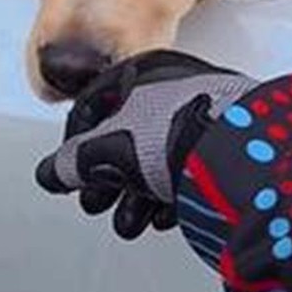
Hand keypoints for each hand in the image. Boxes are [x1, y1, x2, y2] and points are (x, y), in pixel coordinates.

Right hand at [36, 50, 256, 238]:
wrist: (241, 151)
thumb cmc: (176, 133)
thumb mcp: (106, 150)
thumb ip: (72, 164)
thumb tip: (50, 173)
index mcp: (140, 69)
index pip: (92, 106)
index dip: (73, 146)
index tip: (69, 173)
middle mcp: (174, 84)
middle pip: (126, 137)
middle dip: (107, 180)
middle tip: (96, 203)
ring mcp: (204, 111)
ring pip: (156, 157)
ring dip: (135, 195)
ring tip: (128, 222)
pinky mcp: (229, 140)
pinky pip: (188, 167)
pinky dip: (169, 193)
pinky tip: (162, 216)